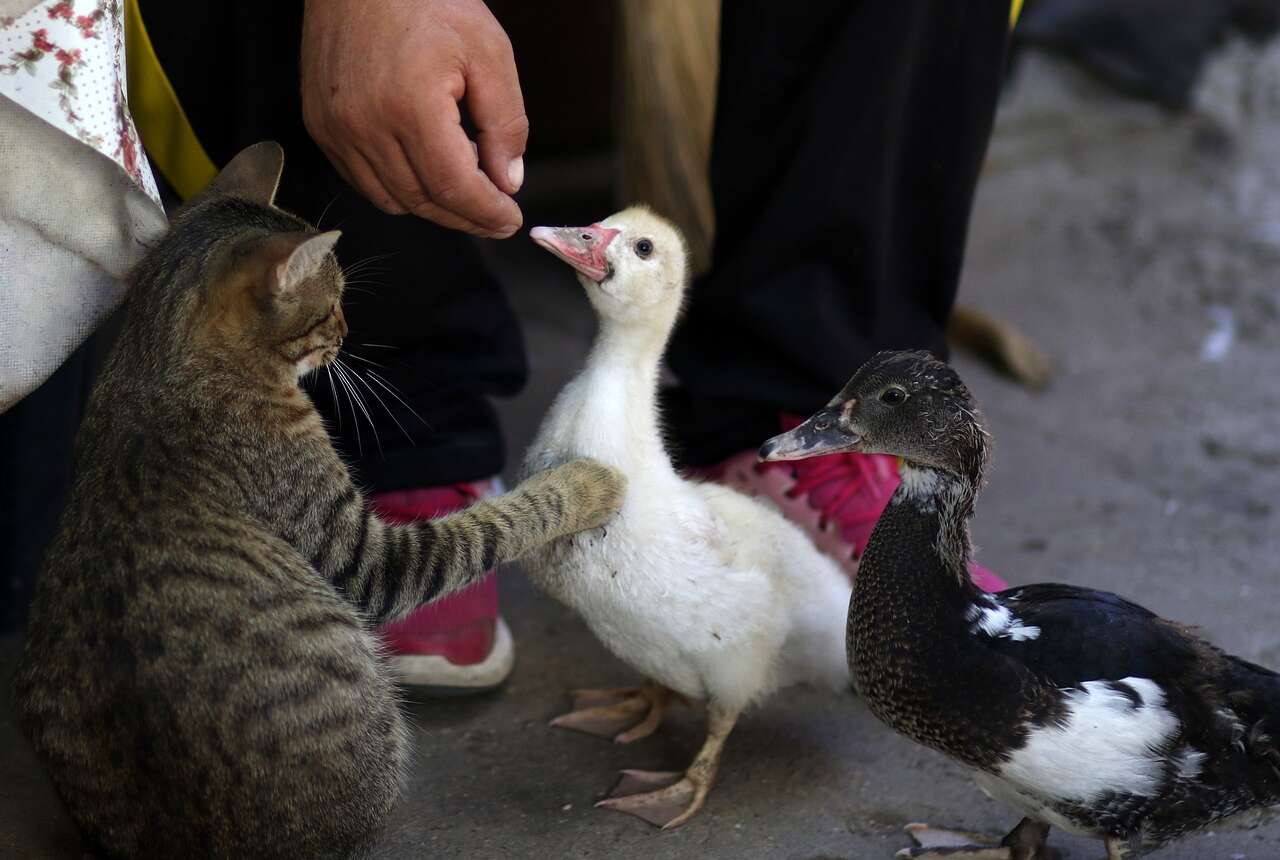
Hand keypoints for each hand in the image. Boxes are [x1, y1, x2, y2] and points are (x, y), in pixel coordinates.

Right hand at [301, 0, 527, 237]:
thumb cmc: (426, 0)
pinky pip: (363, 181)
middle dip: (466, 216)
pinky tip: (425, 169)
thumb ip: (505, 124)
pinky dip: (399, 188)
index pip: (454, 187)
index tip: (510, 220)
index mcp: (411, 107)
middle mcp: (365, 125)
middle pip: (424, 200)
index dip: (487, 212)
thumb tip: (507, 181)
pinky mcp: (321, 126)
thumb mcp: (489, 53)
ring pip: (393, 199)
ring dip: (433, 205)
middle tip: (496, 215)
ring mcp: (336, 129)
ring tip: (464, 185)